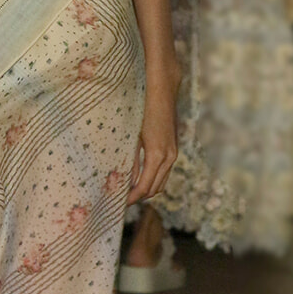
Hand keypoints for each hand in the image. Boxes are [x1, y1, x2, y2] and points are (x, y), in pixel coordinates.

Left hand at [127, 72, 179, 204]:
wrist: (162, 90)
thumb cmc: (142, 109)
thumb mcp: (132, 136)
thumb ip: (130, 160)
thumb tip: (125, 181)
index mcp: (157, 155)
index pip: (145, 187)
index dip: (132, 198)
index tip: (119, 203)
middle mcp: (169, 157)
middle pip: (155, 189)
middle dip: (139, 197)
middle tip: (121, 200)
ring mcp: (173, 153)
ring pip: (161, 182)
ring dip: (147, 189)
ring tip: (129, 192)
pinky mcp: (173, 148)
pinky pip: (165, 172)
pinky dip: (153, 179)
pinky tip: (140, 177)